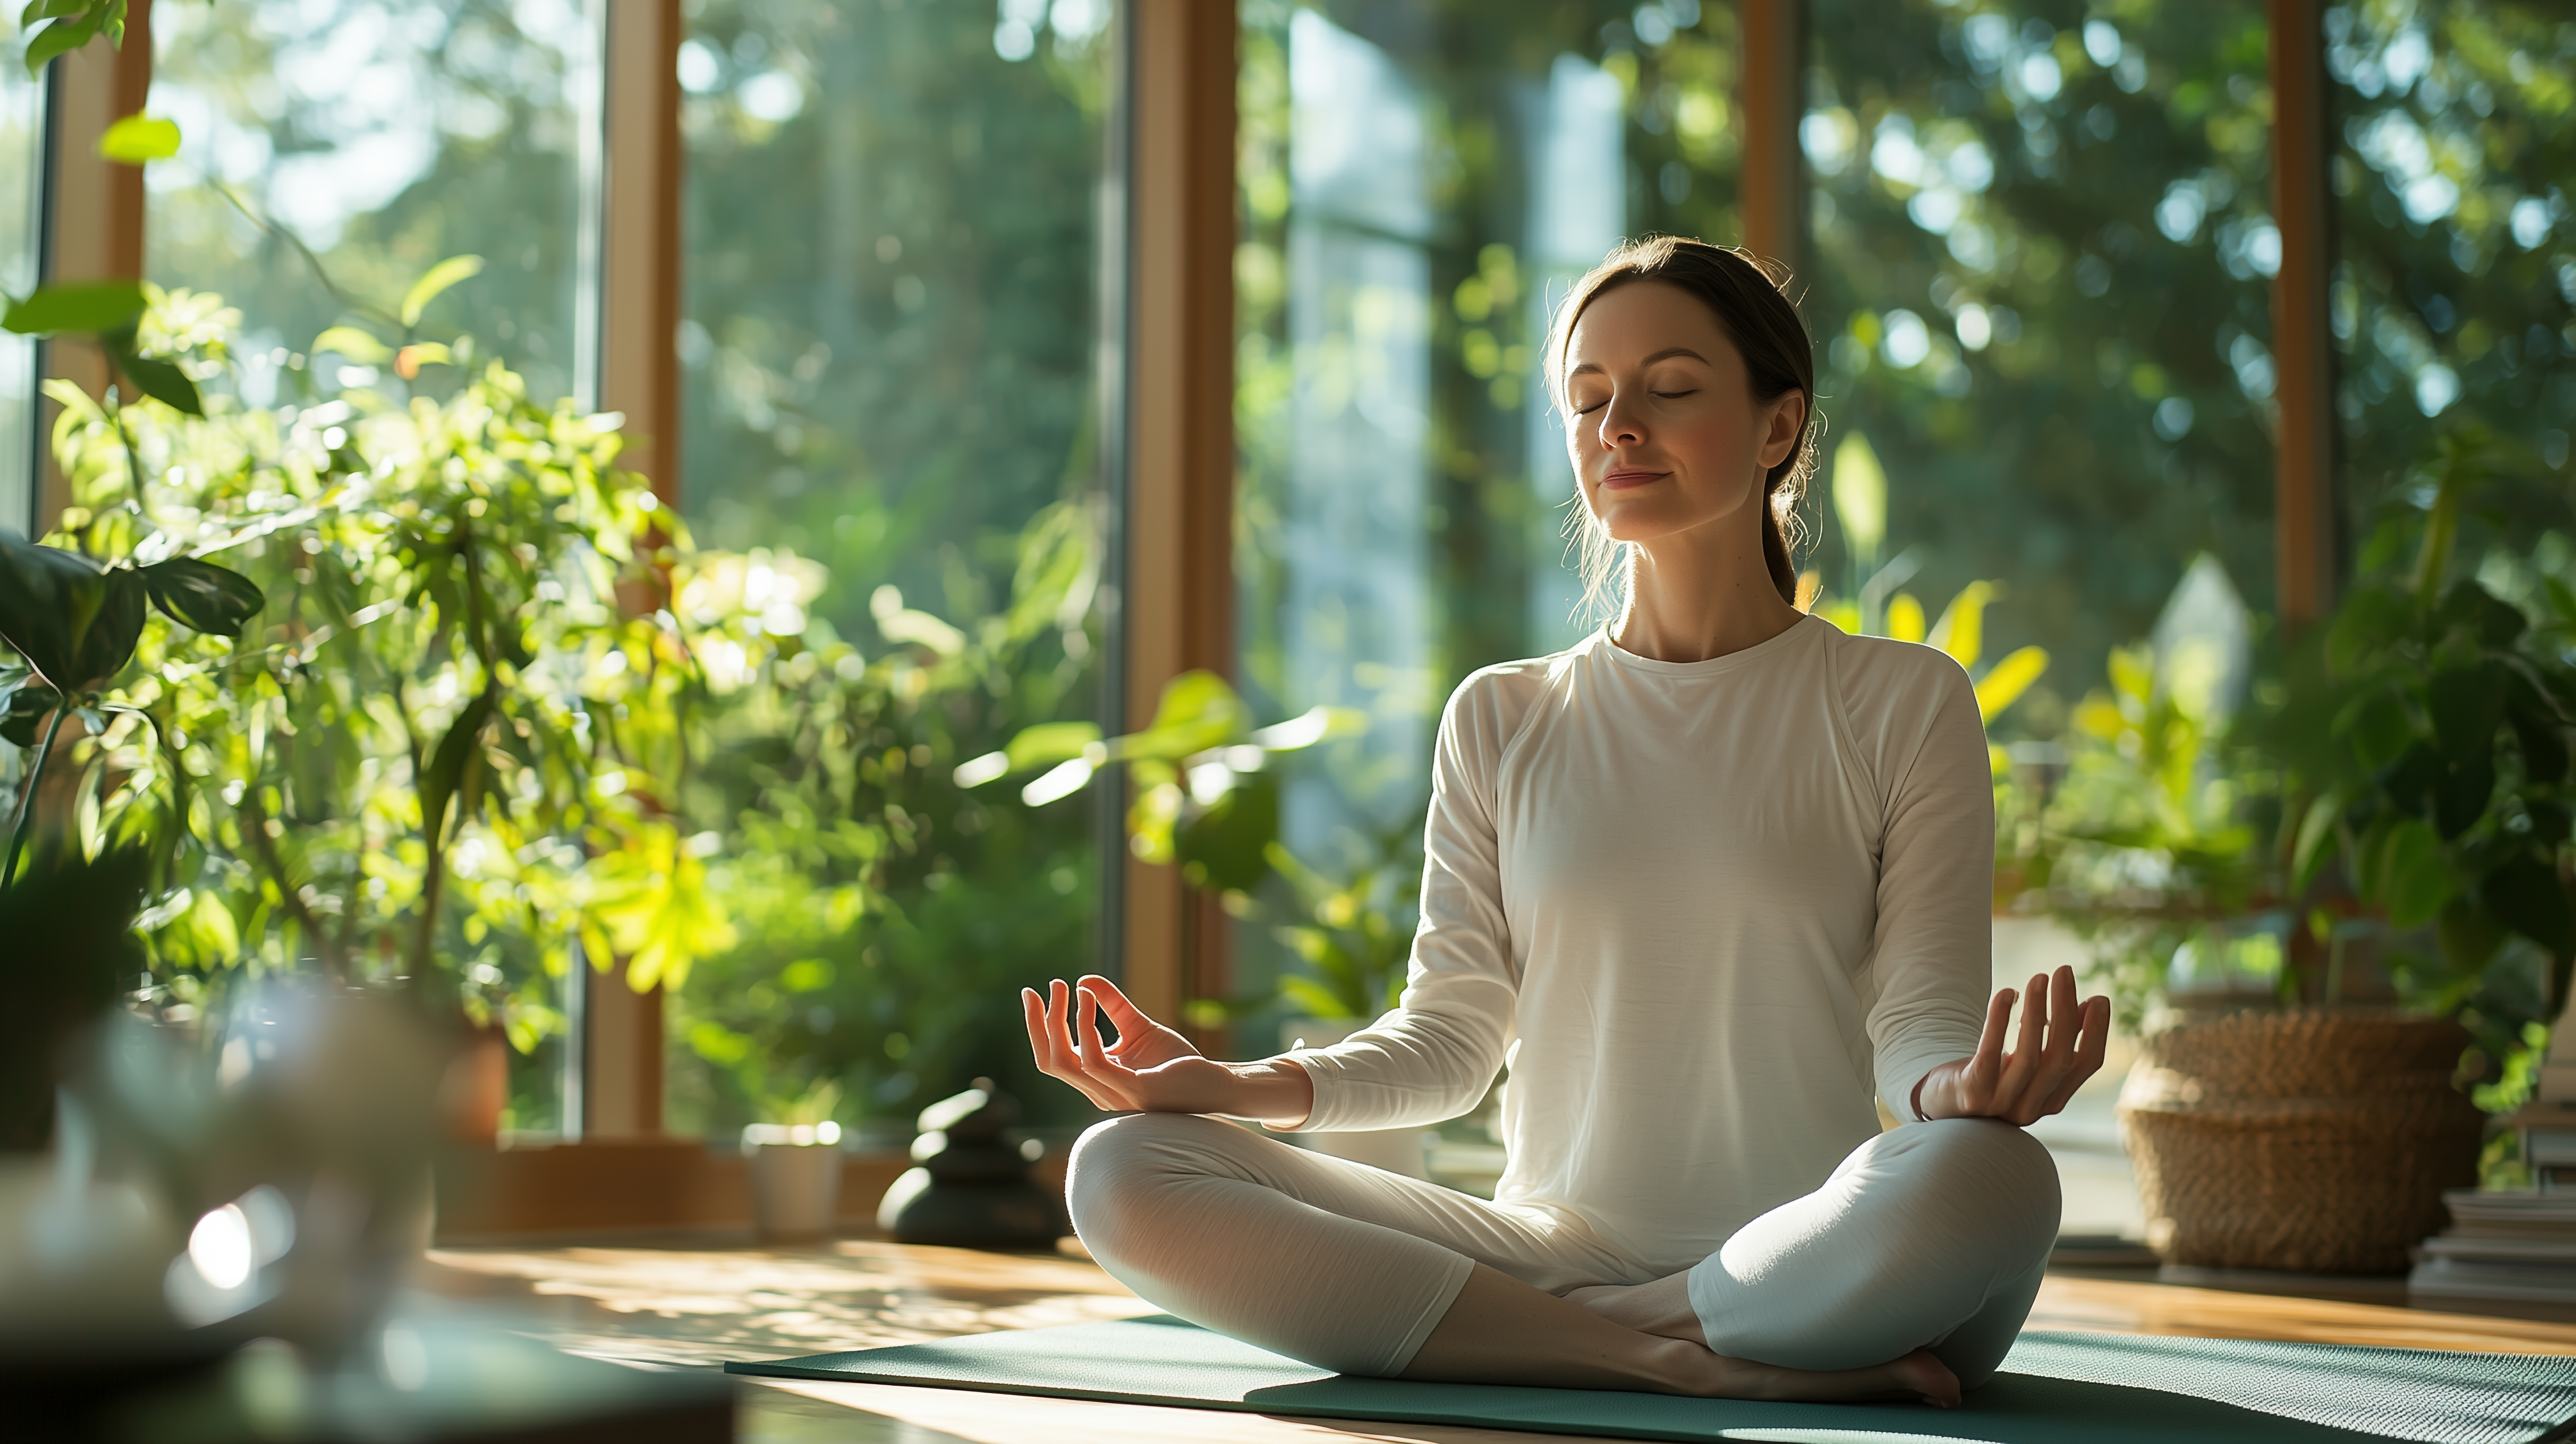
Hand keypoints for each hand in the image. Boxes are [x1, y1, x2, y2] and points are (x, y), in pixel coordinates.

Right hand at [1020, 975, 1313, 1124]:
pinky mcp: (1135, 1090)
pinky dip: (1085, 1028)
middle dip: (1039, 1022)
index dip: (1038, 1025)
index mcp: (1096, 1080)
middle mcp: (1098, 1092)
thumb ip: (1113, 1006)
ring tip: (1066, 988)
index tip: (1034, 992)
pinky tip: (1087, 1001)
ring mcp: (1115, 1094)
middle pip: (1050, 1060)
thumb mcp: (1138, 1027)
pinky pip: (1095, 1061)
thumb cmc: (1178, 1062)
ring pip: (1065, 1062)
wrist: (1216, 1083)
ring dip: (1060, 1021)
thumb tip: (1084, 980)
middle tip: (1044, 987)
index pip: (1052, 1056)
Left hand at [1912, 965, 2109, 1125]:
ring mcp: (2002, 1104)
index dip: (2097, 1031)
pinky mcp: (1973, 1094)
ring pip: (2029, 1057)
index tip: (2100, 997)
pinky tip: (2006, 993)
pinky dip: (1999, 1021)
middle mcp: (2032, 1107)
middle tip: (2064, 972)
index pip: (2086, 1065)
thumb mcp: (2028, 1060)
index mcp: (2052, 1098)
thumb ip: (2058, 1040)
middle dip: (2066, 1012)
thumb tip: (2089, 1003)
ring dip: (2037, 1012)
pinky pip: (1990, 1054)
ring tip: (2039, 977)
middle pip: (2059, 1058)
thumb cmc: (1990, 1076)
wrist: (1939, 1104)